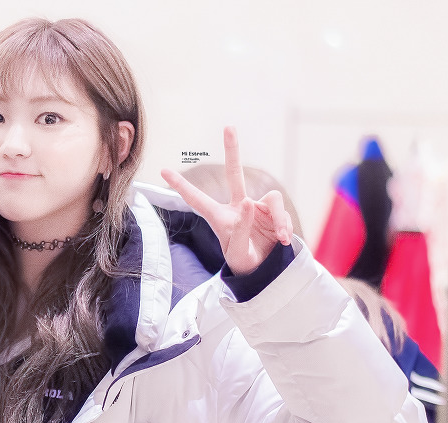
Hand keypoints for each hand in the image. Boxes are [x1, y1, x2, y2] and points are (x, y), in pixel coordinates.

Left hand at [161, 127, 292, 275]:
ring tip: (279, 238)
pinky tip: (283, 239)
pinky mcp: (274, 212)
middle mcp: (238, 207)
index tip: (163, 170)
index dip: (181, 185)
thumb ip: (242, 229)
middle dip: (233, 150)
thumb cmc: (244, 263)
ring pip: (271, 199)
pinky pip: (281, 210)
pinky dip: (284, 224)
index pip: (197, 199)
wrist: (266, 271)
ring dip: (278, 219)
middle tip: (229, 126)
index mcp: (219, 218)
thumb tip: (250, 203)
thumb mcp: (239, 252)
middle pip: (235, 174)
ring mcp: (257, 207)